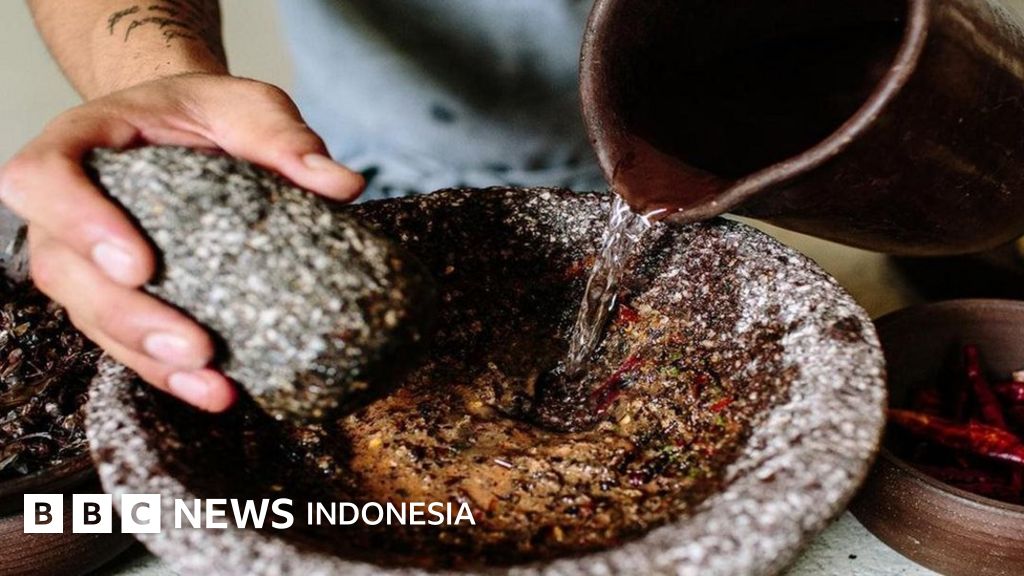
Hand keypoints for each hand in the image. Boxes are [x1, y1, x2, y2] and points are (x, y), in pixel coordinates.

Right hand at [0, 73, 364, 411]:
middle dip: (128, 317)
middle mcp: (68, 207)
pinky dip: (169, 372)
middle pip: (64, 269)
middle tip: (194, 345)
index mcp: (84, 143)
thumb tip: (343, 184)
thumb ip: (284, 137)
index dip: (76, 222)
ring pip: (92, 317)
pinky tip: (218, 391)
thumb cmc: (208, 113)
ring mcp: (86, 259)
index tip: (139, 264)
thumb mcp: (249, 107)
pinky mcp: (118, 298)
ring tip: (209, 382)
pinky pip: (128, 341)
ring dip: (148, 359)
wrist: (189, 130)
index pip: (44, 177)